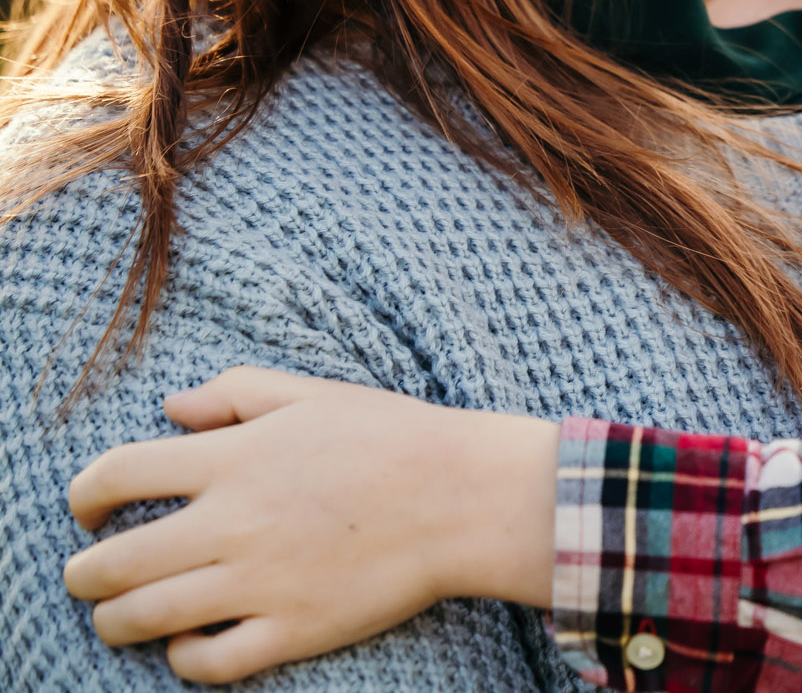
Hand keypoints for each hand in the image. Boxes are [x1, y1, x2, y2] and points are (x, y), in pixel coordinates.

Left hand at [63, 367, 559, 683]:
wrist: (467, 497)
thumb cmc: (396, 437)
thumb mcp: (315, 392)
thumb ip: (236, 390)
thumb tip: (169, 408)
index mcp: (235, 457)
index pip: (114, 475)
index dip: (83, 496)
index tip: (88, 512)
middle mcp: (234, 521)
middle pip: (111, 562)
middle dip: (83, 574)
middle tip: (89, 575)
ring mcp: (260, 581)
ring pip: (142, 619)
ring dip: (113, 621)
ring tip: (120, 617)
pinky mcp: (292, 628)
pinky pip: (206, 663)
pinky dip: (181, 658)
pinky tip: (189, 642)